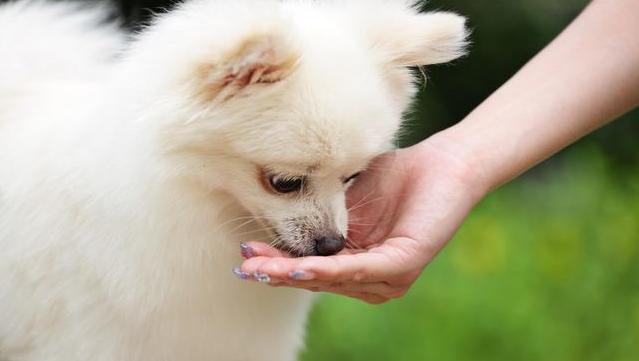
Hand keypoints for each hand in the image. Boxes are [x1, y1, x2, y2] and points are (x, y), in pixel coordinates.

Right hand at [238, 135, 487, 303]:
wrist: (443, 161)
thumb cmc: (398, 176)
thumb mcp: (346, 197)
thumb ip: (318, 213)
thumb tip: (276, 214)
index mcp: (356, 261)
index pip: (311, 269)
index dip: (278, 263)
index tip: (246, 254)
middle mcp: (371, 276)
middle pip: (317, 279)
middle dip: (278, 273)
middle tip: (245, 268)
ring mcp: (388, 276)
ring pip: (333, 279)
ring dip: (295, 274)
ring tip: (263, 269)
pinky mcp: (404, 265)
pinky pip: (360, 270)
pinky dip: (329, 270)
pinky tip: (302, 267)